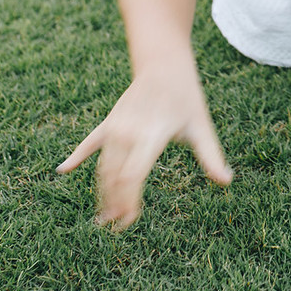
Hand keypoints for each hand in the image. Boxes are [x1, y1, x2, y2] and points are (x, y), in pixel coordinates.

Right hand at [55, 61, 231, 228]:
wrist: (164, 64)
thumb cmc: (186, 97)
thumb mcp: (201, 126)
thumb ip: (211, 156)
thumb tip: (226, 181)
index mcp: (151, 136)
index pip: (132, 177)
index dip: (128, 202)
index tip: (128, 222)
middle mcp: (128, 133)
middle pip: (114, 177)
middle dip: (113, 204)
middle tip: (116, 226)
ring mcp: (116, 127)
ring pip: (103, 167)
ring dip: (101, 191)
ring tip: (104, 215)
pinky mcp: (109, 122)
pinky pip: (89, 143)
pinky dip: (76, 156)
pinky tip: (63, 171)